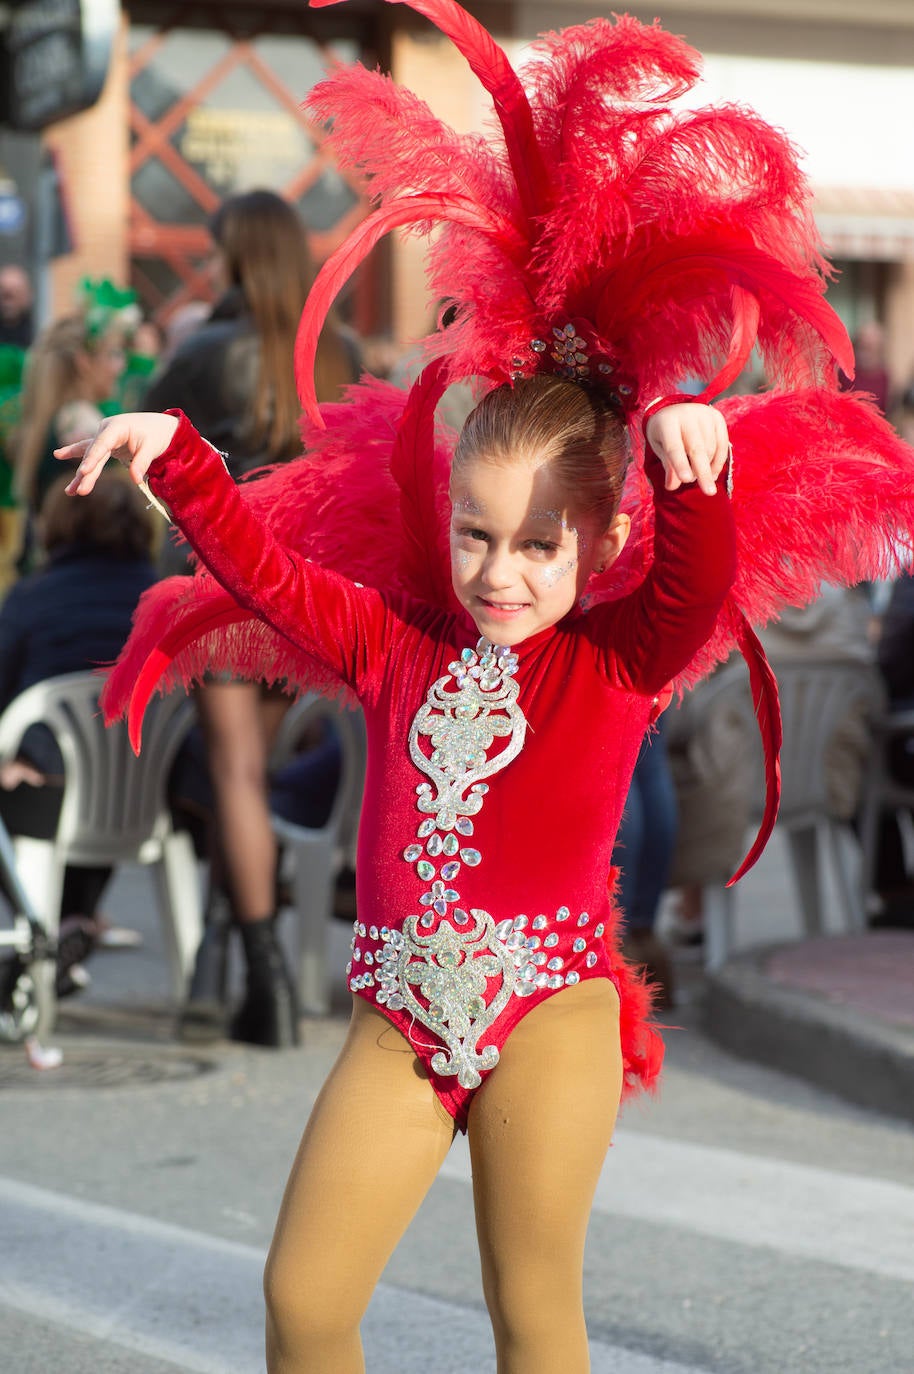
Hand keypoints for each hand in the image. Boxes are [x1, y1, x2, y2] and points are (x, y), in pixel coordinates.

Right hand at [56, 412, 178, 497]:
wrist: (159, 427)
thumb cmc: (155, 435)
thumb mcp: (152, 448)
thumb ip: (142, 463)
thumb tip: (135, 480)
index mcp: (116, 426)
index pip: (102, 444)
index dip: (92, 458)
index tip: (84, 471)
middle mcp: (105, 431)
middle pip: (94, 454)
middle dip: (86, 474)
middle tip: (79, 490)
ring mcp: (104, 438)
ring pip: (90, 458)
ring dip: (81, 476)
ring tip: (70, 492)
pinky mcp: (105, 447)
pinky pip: (91, 457)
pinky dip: (83, 468)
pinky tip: (70, 481)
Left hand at [645, 403, 729, 495]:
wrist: (674, 409)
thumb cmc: (664, 433)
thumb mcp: (660, 448)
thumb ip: (668, 465)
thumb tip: (672, 486)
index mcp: (667, 422)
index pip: (674, 446)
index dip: (680, 463)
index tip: (686, 480)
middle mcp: (687, 414)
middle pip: (697, 448)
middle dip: (702, 472)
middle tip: (709, 492)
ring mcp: (704, 414)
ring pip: (711, 448)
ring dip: (707, 468)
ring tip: (698, 478)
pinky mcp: (717, 417)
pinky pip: (722, 444)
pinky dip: (718, 462)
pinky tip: (712, 474)